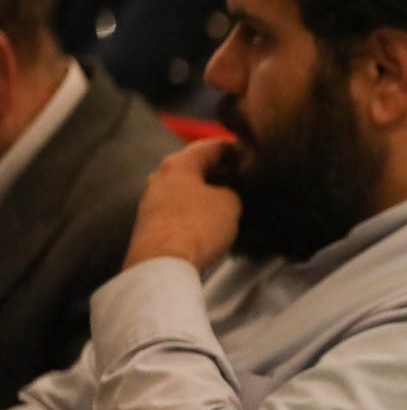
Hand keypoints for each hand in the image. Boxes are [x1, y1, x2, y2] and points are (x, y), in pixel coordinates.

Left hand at [124, 140, 243, 272]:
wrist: (161, 264)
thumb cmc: (198, 225)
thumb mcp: (230, 203)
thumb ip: (233, 189)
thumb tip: (228, 192)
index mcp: (179, 163)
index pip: (212, 145)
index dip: (236, 148)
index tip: (253, 155)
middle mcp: (160, 176)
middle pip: (196, 166)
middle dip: (221, 171)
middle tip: (244, 178)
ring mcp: (151, 200)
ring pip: (186, 187)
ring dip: (208, 191)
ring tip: (232, 200)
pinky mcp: (149, 223)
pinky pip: (179, 206)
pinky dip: (196, 207)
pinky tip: (211, 219)